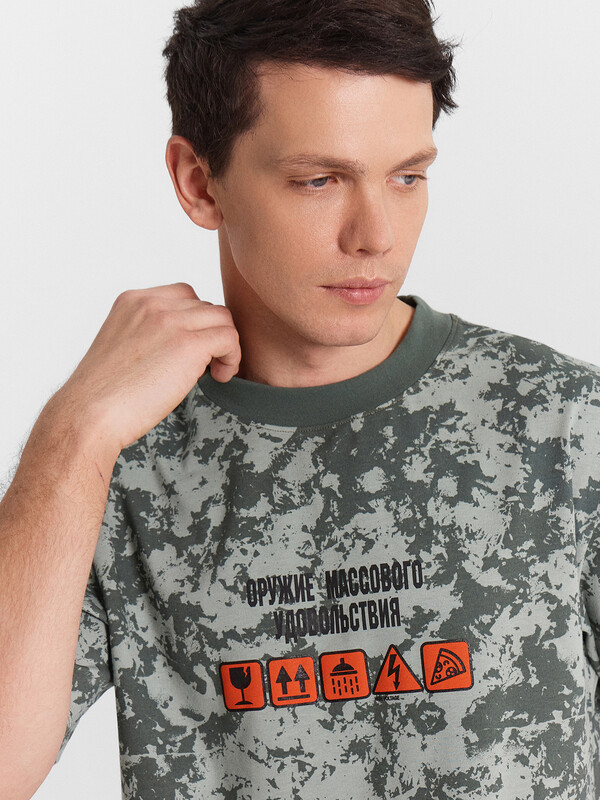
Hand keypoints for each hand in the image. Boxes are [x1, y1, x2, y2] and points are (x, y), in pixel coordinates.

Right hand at [52, 282, 240, 453]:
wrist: (90, 414)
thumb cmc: (103, 394)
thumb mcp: (123, 347)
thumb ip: (150, 334)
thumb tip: (184, 345)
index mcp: (133, 301)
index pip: (184, 295)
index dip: (195, 323)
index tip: (190, 350)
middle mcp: (152, 304)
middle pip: (206, 306)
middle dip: (210, 335)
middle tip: (204, 366)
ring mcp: (170, 321)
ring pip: (223, 319)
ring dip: (225, 345)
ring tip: (214, 372)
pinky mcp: (188, 344)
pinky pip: (230, 338)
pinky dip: (232, 357)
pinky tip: (219, 377)